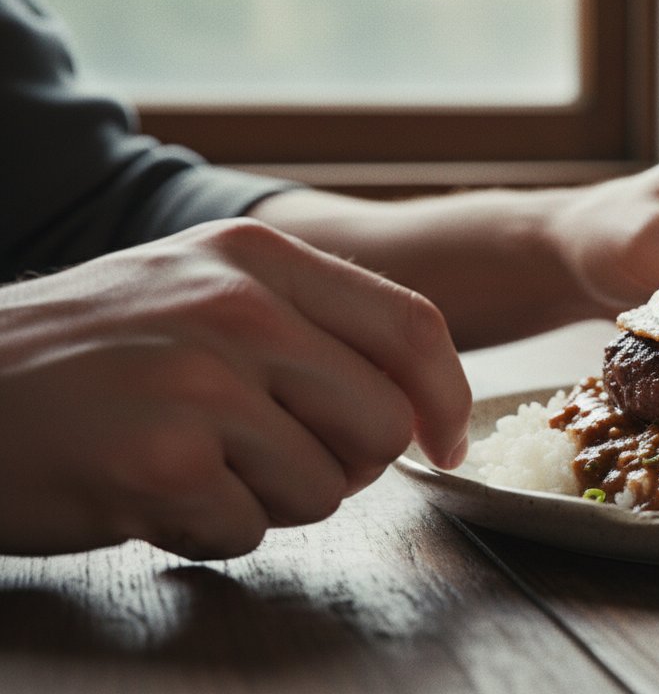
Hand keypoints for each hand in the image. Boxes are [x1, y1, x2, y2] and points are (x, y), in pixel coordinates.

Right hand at [0, 219, 469, 558]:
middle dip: (347, 464)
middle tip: (272, 460)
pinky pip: (249, 531)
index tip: (444, 443)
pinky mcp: (162, 462)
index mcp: (257, 258)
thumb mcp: (195, 291)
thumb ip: (305, 326)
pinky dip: (206, 531)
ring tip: (189, 463)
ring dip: (268, 500)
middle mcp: (238, 308)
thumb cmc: (80, 356)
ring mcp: (200, 383)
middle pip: (383, 422)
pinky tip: (147, 492)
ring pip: (326, 488)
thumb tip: (415, 400)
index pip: (412, 326)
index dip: (447, 398)